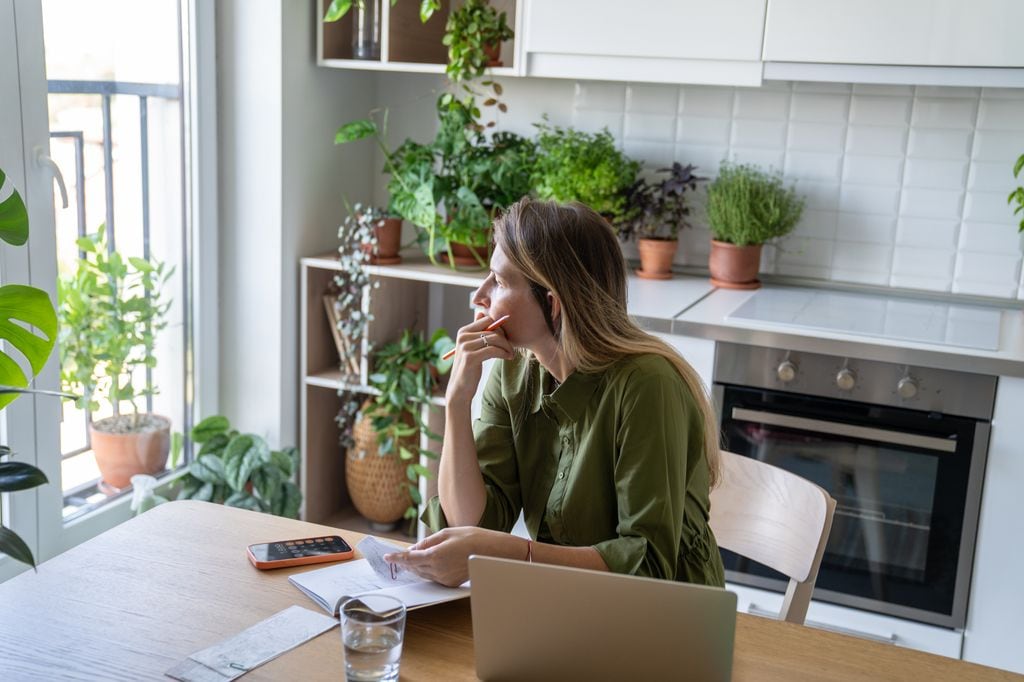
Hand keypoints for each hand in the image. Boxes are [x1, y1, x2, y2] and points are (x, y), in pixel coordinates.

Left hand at [383, 527, 523, 586]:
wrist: (493, 552)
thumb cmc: (472, 538)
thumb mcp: (447, 533)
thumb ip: (428, 542)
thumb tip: (414, 548)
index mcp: (435, 556)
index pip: (409, 558)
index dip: (396, 557)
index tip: (387, 556)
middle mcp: (438, 570)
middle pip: (414, 568)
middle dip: (404, 562)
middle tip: (395, 557)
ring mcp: (445, 579)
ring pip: (422, 574)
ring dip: (414, 567)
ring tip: (407, 560)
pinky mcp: (451, 583)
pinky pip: (433, 577)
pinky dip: (427, 571)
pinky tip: (426, 564)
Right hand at [445, 314, 512, 407]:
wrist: (460, 389)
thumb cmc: (469, 368)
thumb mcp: (472, 347)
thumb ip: (477, 331)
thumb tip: (480, 312)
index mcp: (463, 331)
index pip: (487, 320)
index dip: (499, 328)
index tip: (504, 339)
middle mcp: (462, 336)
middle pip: (493, 329)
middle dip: (505, 338)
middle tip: (510, 349)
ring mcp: (465, 346)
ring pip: (495, 339)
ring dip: (507, 347)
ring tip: (510, 354)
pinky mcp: (470, 357)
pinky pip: (493, 350)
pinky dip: (504, 353)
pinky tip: (508, 358)